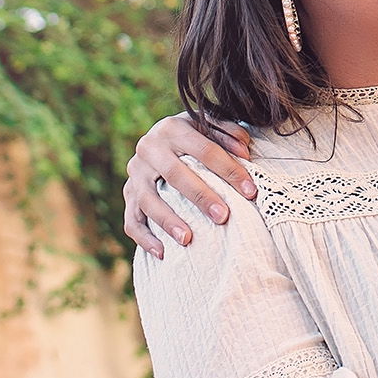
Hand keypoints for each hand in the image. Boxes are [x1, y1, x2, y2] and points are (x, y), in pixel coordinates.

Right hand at [123, 114, 256, 257]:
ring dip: (168, 221)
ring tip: (187, 239)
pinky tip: (162, 253)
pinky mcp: (128, 194)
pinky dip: (145, 238)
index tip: (250, 192)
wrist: (157, 138)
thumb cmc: (193, 135)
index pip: (204, 150)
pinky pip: (131, 220)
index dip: (229, 170)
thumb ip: (229, 133)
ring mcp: (135, 173)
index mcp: (172, 128)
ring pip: (148, 200)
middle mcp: (149, 148)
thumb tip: (245, 151)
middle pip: (175, 175)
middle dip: (200, 197)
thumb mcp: (209, 125)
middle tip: (223, 216)